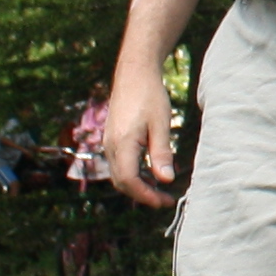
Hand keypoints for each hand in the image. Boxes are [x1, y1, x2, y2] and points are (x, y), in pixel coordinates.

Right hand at [102, 61, 182, 210]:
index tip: (165, 201)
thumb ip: (162, 153)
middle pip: (122, 182)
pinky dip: (133, 175)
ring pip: (119, 175)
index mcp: (122, 143)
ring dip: (138, 186)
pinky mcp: (112, 139)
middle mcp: (110, 146)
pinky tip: (151, 173)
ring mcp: (109, 143)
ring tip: (160, 190)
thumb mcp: (161, 124)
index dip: (147, 195)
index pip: (130, 180)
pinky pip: (119, 165)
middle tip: (166, 200)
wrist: (134, 74)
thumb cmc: (150, 95)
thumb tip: (166, 179)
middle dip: (143, 195)